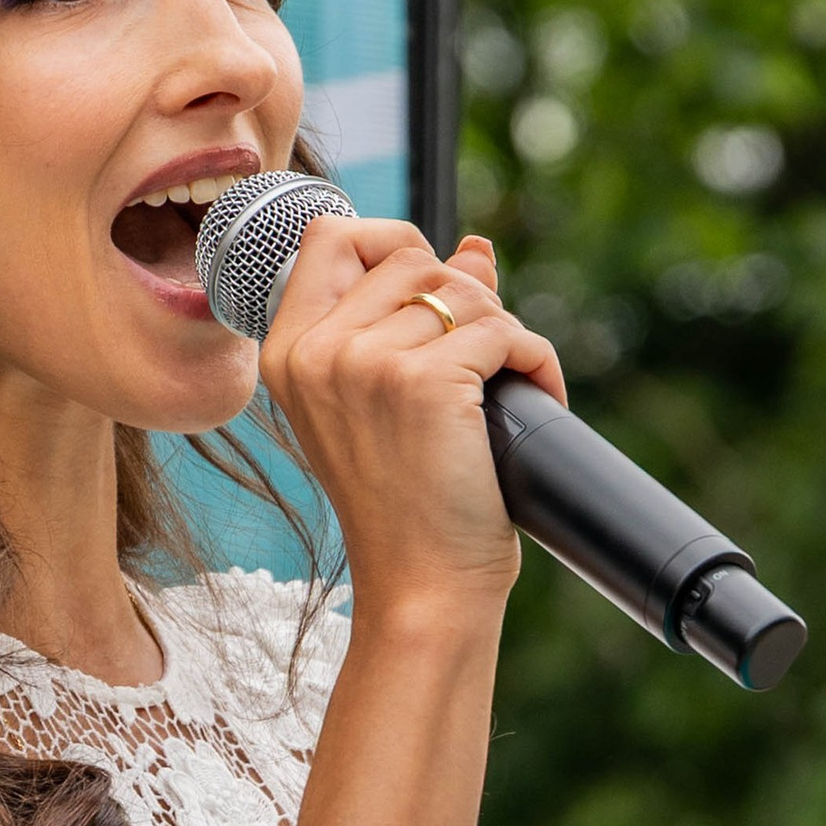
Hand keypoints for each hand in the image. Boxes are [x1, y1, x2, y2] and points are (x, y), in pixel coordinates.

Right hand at [260, 220, 563, 618]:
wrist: (420, 589)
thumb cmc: (407, 506)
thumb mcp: (389, 402)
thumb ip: (418, 317)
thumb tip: (476, 249)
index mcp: (289, 354)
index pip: (330, 236)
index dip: (393, 242)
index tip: (431, 292)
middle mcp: (318, 352)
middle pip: (413, 258)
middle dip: (465, 299)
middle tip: (482, 363)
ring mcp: (366, 363)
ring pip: (466, 292)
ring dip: (505, 333)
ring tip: (506, 389)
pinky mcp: (424, 383)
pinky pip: (505, 332)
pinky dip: (536, 362)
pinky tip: (537, 397)